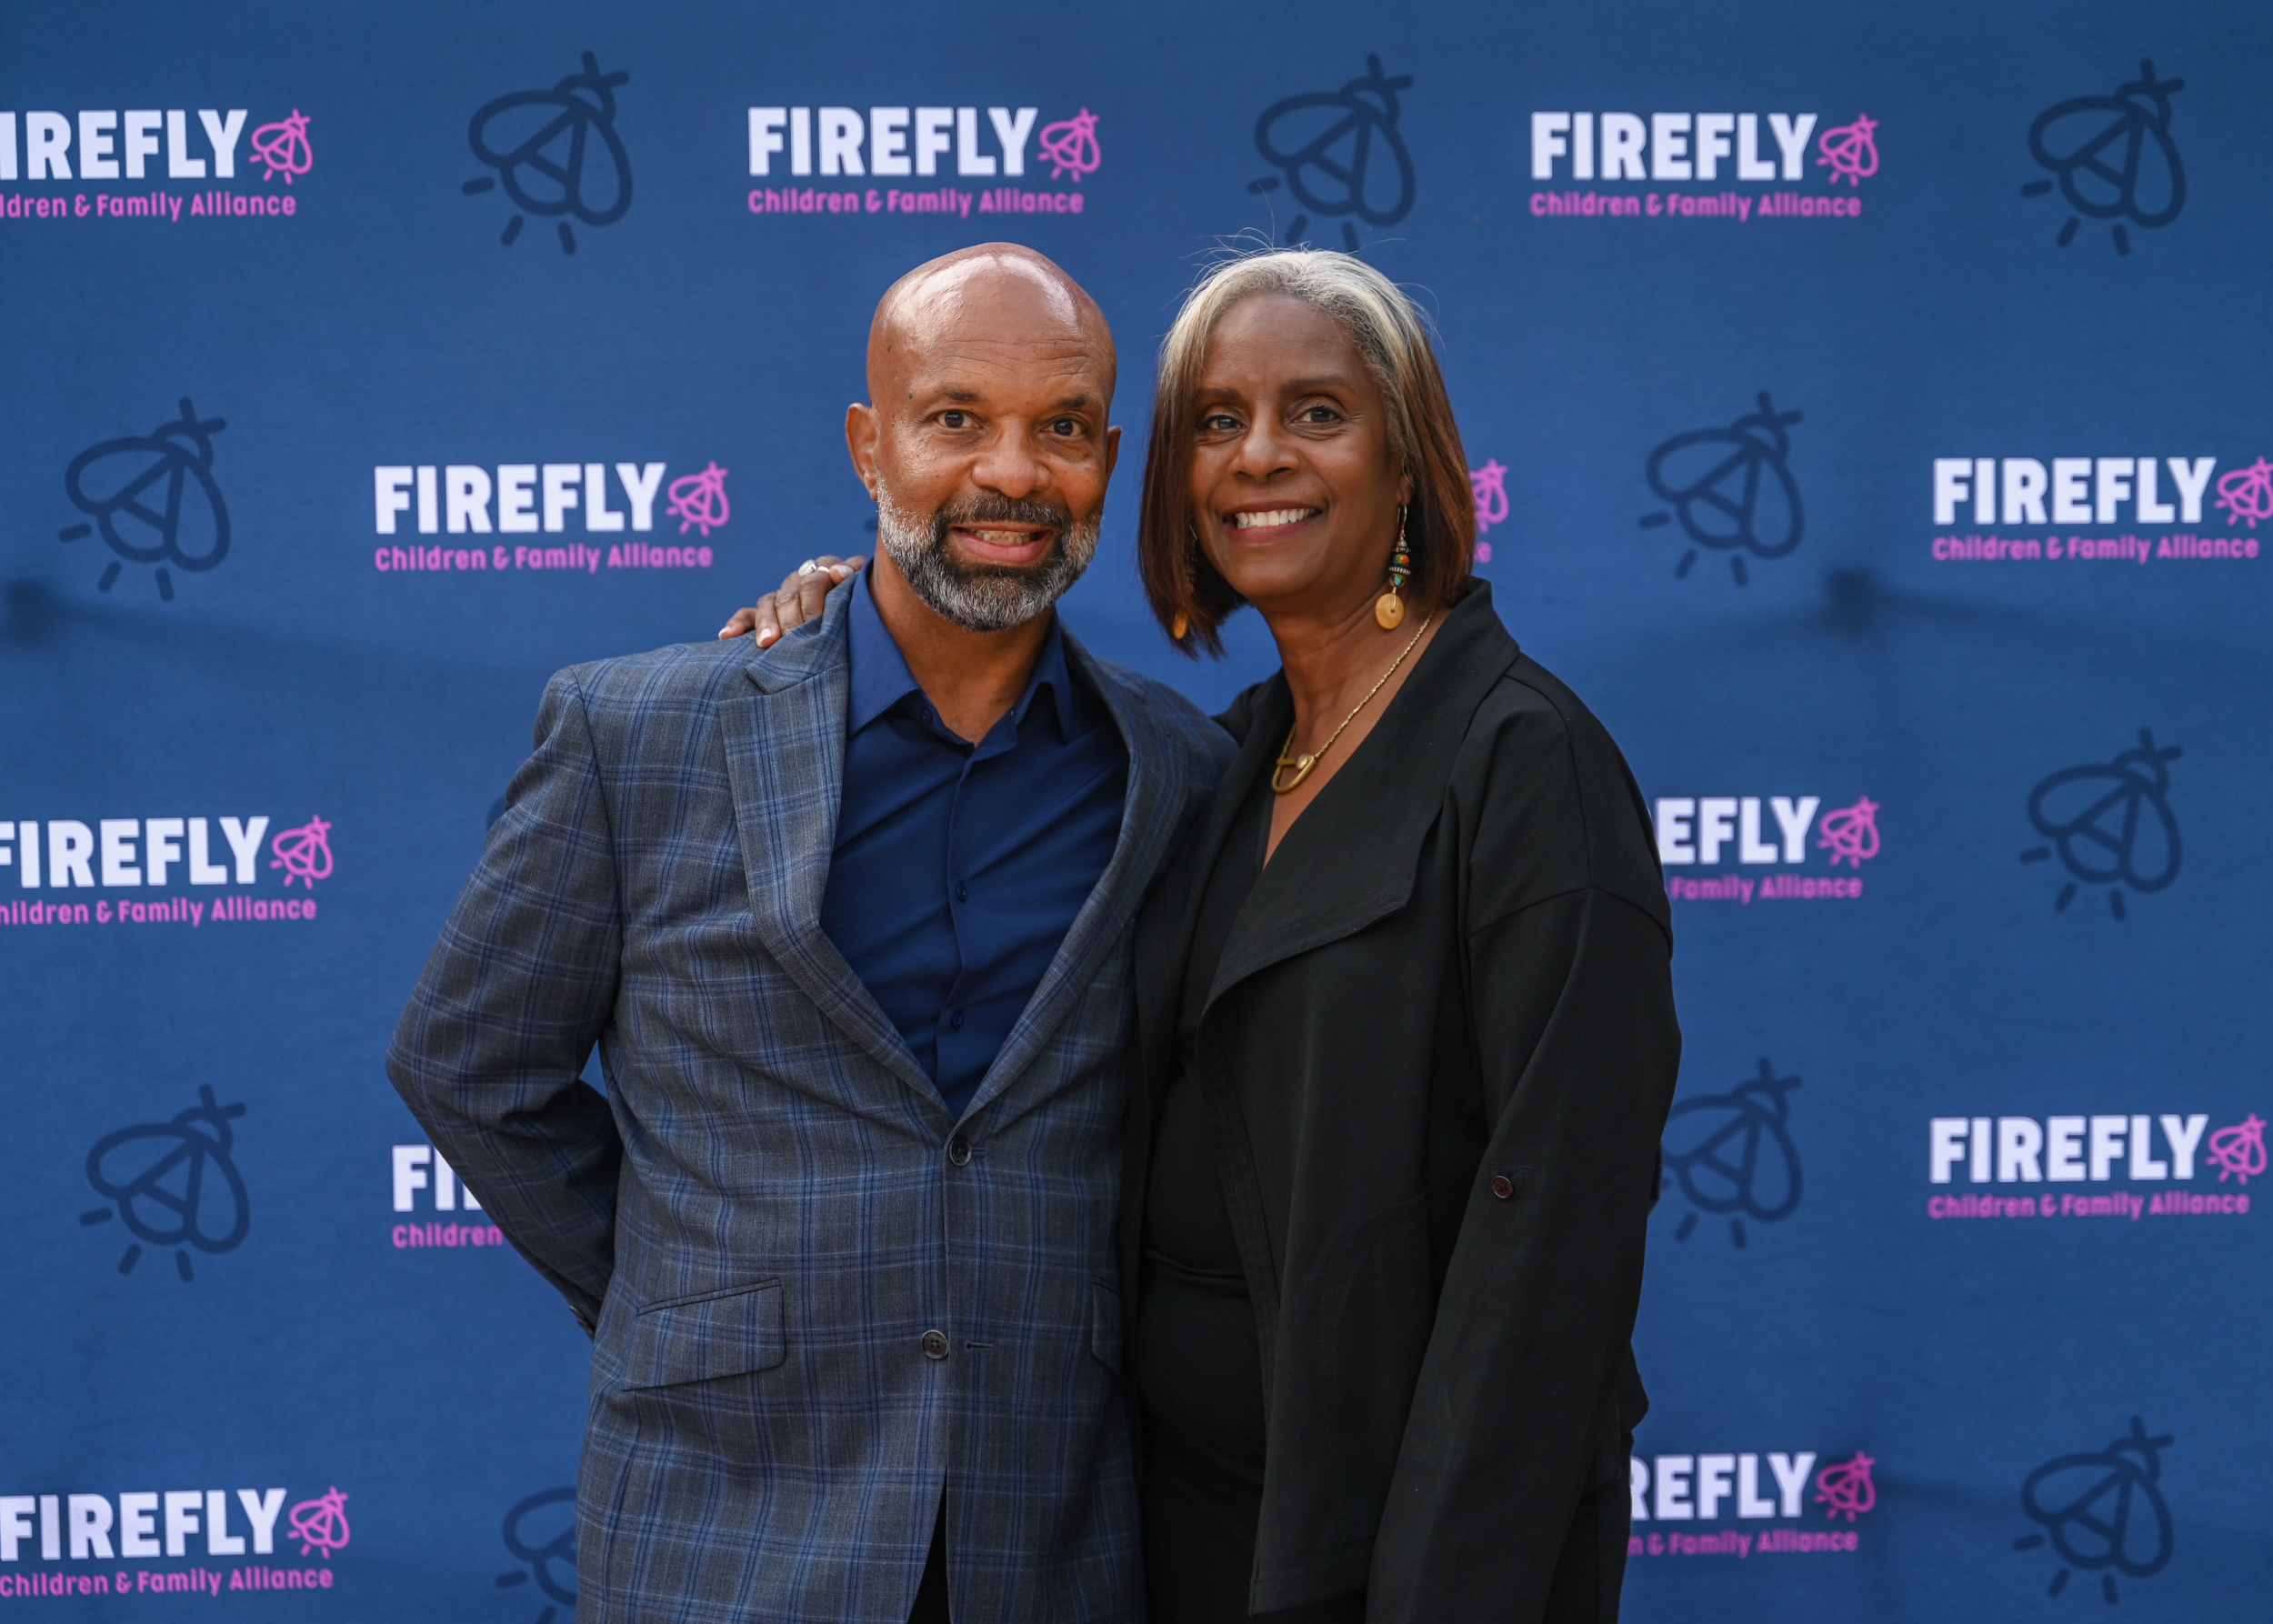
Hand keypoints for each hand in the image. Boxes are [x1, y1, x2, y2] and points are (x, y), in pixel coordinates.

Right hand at [718, 555, 867, 646]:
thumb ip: (856, 583)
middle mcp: (804, 580)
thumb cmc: (873, 613)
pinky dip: (737, 624)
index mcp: (830, 571)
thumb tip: (838, 573)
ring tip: (767, 642)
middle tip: (795, 638)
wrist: (871, 631)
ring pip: (770, 603)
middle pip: (791, 593)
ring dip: (767, 622)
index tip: (818, 617)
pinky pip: (748, 615)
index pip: (817, 577)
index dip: (817, 594)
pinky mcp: (768, 615)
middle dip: (793, 617)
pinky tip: (726, 636)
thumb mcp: (871, 597)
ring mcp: (785, 597)